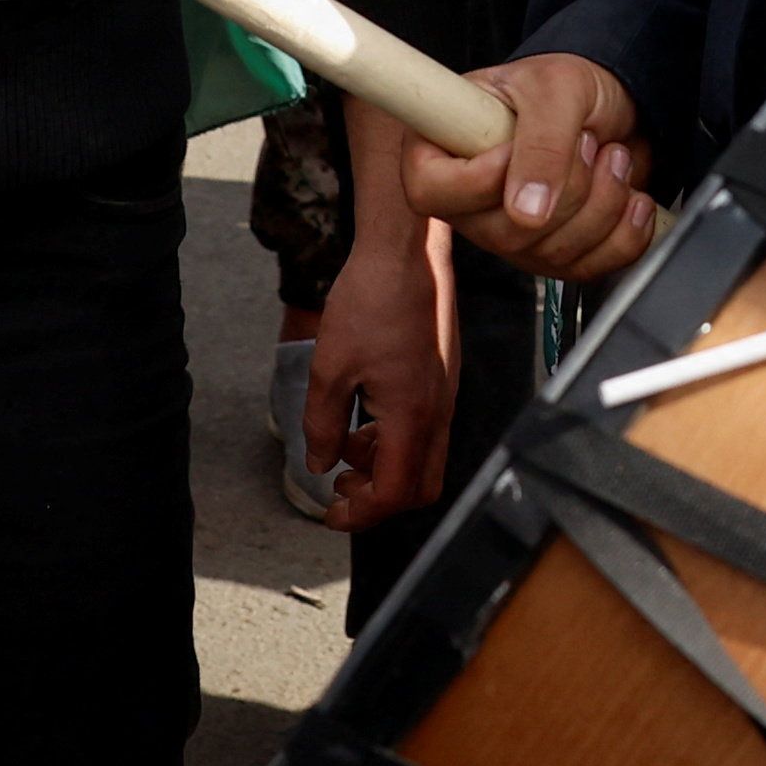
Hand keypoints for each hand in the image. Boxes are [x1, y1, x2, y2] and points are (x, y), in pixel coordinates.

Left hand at [300, 233, 461, 531]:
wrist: (405, 251)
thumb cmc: (370, 302)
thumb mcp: (329, 368)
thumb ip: (321, 425)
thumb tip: (319, 463)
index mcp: (412, 416)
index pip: (393, 493)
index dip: (359, 514)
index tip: (329, 513)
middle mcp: (438, 412)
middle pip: (421, 488)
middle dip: (379, 500)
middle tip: (341, 490)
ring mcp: (446, 395)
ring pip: (424, 459)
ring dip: (385, 467)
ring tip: (345, 447)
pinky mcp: (443, 378)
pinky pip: (426, 429)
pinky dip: (396, 440)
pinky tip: (366, 416)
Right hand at [410, 53, 653, 278]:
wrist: (613, 102)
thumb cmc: (564, 85)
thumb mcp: (554, 89)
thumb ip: (540, 143)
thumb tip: (526, 212)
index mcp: (443, 147)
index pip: (430, 191)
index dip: (480, 181)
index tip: (519, 146)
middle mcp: (469, 199)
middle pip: (504, 232)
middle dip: (568, 186)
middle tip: (587, 141)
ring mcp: (509, 232)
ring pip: (552, 254)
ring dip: (603, 203)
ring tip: (613, 156)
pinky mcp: (550, 253)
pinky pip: (588, 268)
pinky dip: (624, 234)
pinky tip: (632, 198)